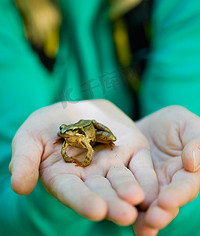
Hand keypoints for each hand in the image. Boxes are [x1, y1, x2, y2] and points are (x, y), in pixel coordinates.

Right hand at [9, 99, 156, 225]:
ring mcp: (113, 165)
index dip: (83, 201)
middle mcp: (91, 177)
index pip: (73, 192)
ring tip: (139, 200)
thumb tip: (19, 186)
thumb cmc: (47, 124)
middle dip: (112, 203)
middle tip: (124, 214)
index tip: (95, 210)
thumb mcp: (29, 137)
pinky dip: (147, 177)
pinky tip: (153, 187)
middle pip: (102, 192)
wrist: (74, 109)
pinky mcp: (130, 151)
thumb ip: (24, 160)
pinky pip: (140, 166)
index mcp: (65, 178)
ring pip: (123, 181)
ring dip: (131, 192)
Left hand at [133, 106, 199, 235]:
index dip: (178, 194)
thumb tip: (192, 163)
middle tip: (152, 220)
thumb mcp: (185, 123)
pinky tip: (115, 217)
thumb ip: (195, 139)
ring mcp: (150, 188)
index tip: (167, 201)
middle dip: (161, 213)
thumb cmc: (172, 122)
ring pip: (149, 206)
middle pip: (168, 202)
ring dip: (144, 218)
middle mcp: (170, 185)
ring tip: (138, 228)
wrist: (145, 126)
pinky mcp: (132, 186)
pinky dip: (124, 207)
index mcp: (187, 172)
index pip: (186, 185)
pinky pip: (128, 198)